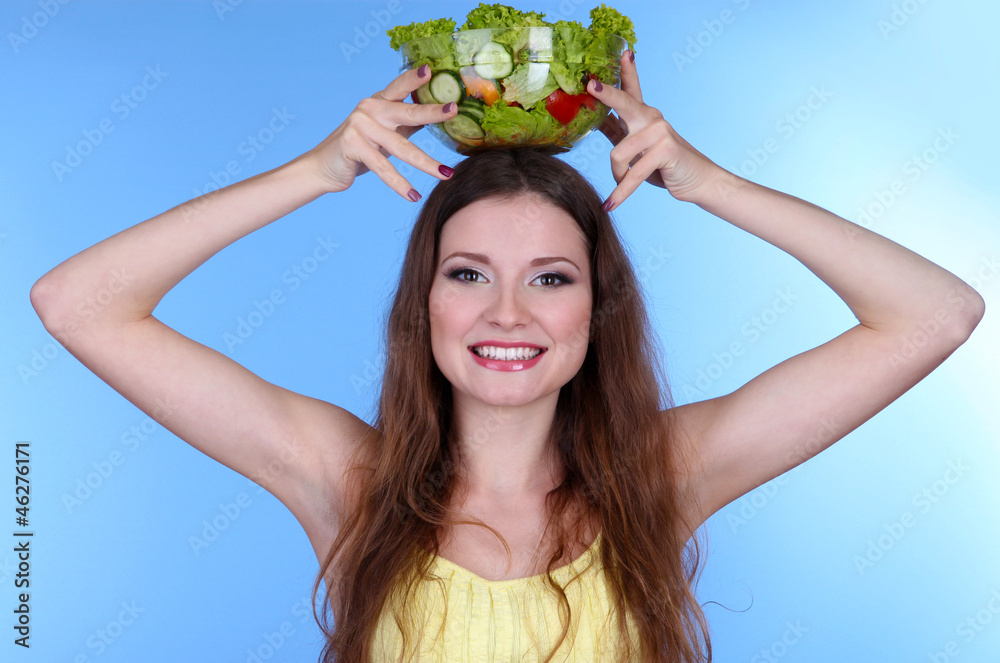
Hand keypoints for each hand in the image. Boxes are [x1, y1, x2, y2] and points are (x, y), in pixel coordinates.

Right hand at [304, 65, 458, 199]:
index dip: (414, 78)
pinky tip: (414, 196)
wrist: (324, 167)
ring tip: (446, 174)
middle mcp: (369, 109)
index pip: (399, 87)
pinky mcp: (353, 145)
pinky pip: (383, 168)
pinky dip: (400, 185)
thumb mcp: (385, 133)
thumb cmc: (359, 149)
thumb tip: (433, 117)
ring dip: (426, 164)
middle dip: (432, 112)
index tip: (430, 70)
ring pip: (401, 147)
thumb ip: (405, 124)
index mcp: (378, 102)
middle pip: (407, 111)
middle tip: (454, 110)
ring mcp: (359, 125)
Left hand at [587, 51, 724, 209]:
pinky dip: (621, 193)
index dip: (624, 71)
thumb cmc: (665, 165)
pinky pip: (632, 174)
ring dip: (617, 176)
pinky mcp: (664, 151)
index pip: (632, 89)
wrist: (698, 181)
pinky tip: (610, 204)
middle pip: (623, 103)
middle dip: (606, 94)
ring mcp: (659, 132)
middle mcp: (651, 118)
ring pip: (618, 154)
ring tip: (623, 185)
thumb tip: (597, 121)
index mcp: (644, 116)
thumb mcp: (638, 149)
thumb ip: (619, 133)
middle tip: (589, 85)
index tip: (623, 51)